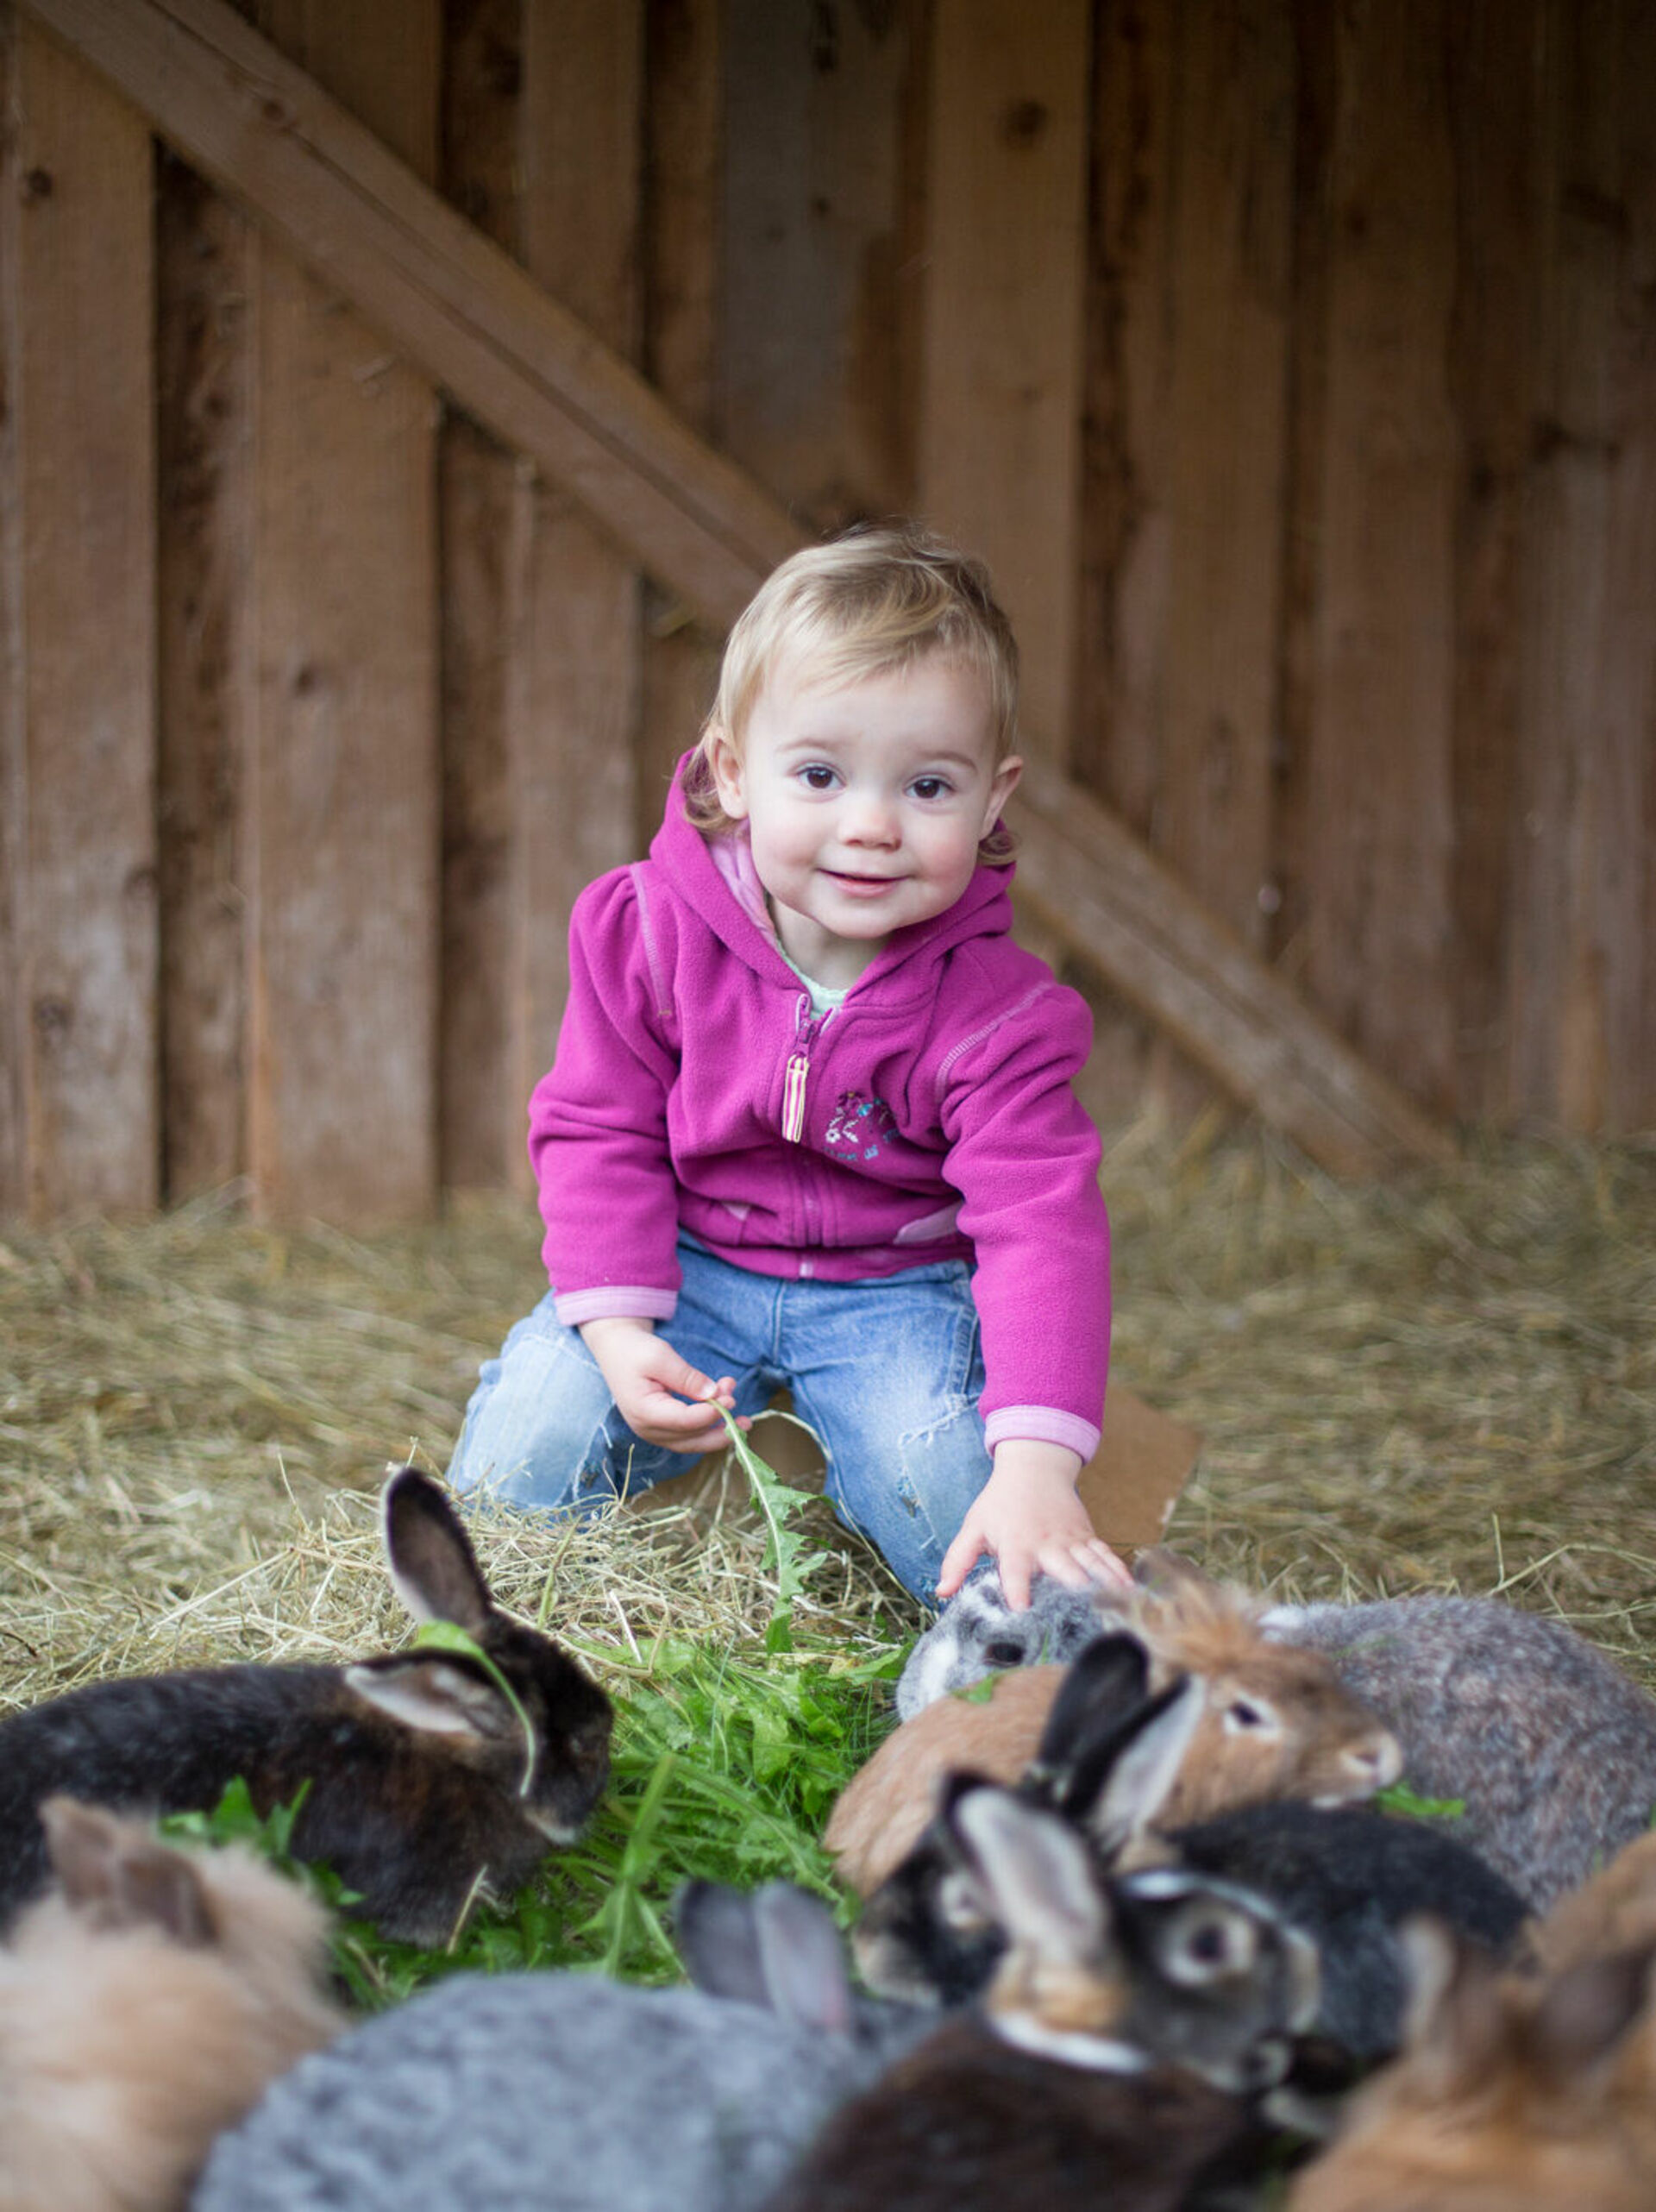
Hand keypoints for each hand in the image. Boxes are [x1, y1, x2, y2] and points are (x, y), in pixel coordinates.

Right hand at [578, 1318, 743, 1453]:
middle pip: (691, 1440)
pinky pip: (688, 1434)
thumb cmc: (636, 1350)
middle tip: (747, 1421)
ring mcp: (654, 1431)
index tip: (730, 1398)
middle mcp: (647, 1429)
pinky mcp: (662, 1427)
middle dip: (720, 1430)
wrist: (617, 1350)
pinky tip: (723, 1404)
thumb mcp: (661, 1356)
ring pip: (692, 1441)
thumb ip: (686, 1377)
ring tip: (737, 1405)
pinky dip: (707, 1422)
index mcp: (643, 1412)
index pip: (684, 1422)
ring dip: (717, 1426)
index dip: (710, 1413)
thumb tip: (713, 1394)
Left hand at [936, 1439, 1132, 1609]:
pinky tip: (1131, 1592)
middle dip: (1073, 1593)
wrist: (1034, 1467)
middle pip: (1063, 1569)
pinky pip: (1105, 1556)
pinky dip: (1119, 1573)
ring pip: (1091, 1564)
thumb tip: (942, 1592)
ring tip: (1119, 1610)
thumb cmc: (1000, 1503)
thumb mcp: (973, 1528)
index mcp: (1016, 1544)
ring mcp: (1071, 1540)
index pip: (1015, 1570)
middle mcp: (1047, 1544)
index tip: (1023, 1610)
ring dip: (1104, 1586)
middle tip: (1084, 1620)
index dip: (1018, 1589)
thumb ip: (958, 1561)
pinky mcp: (1088, 1537)